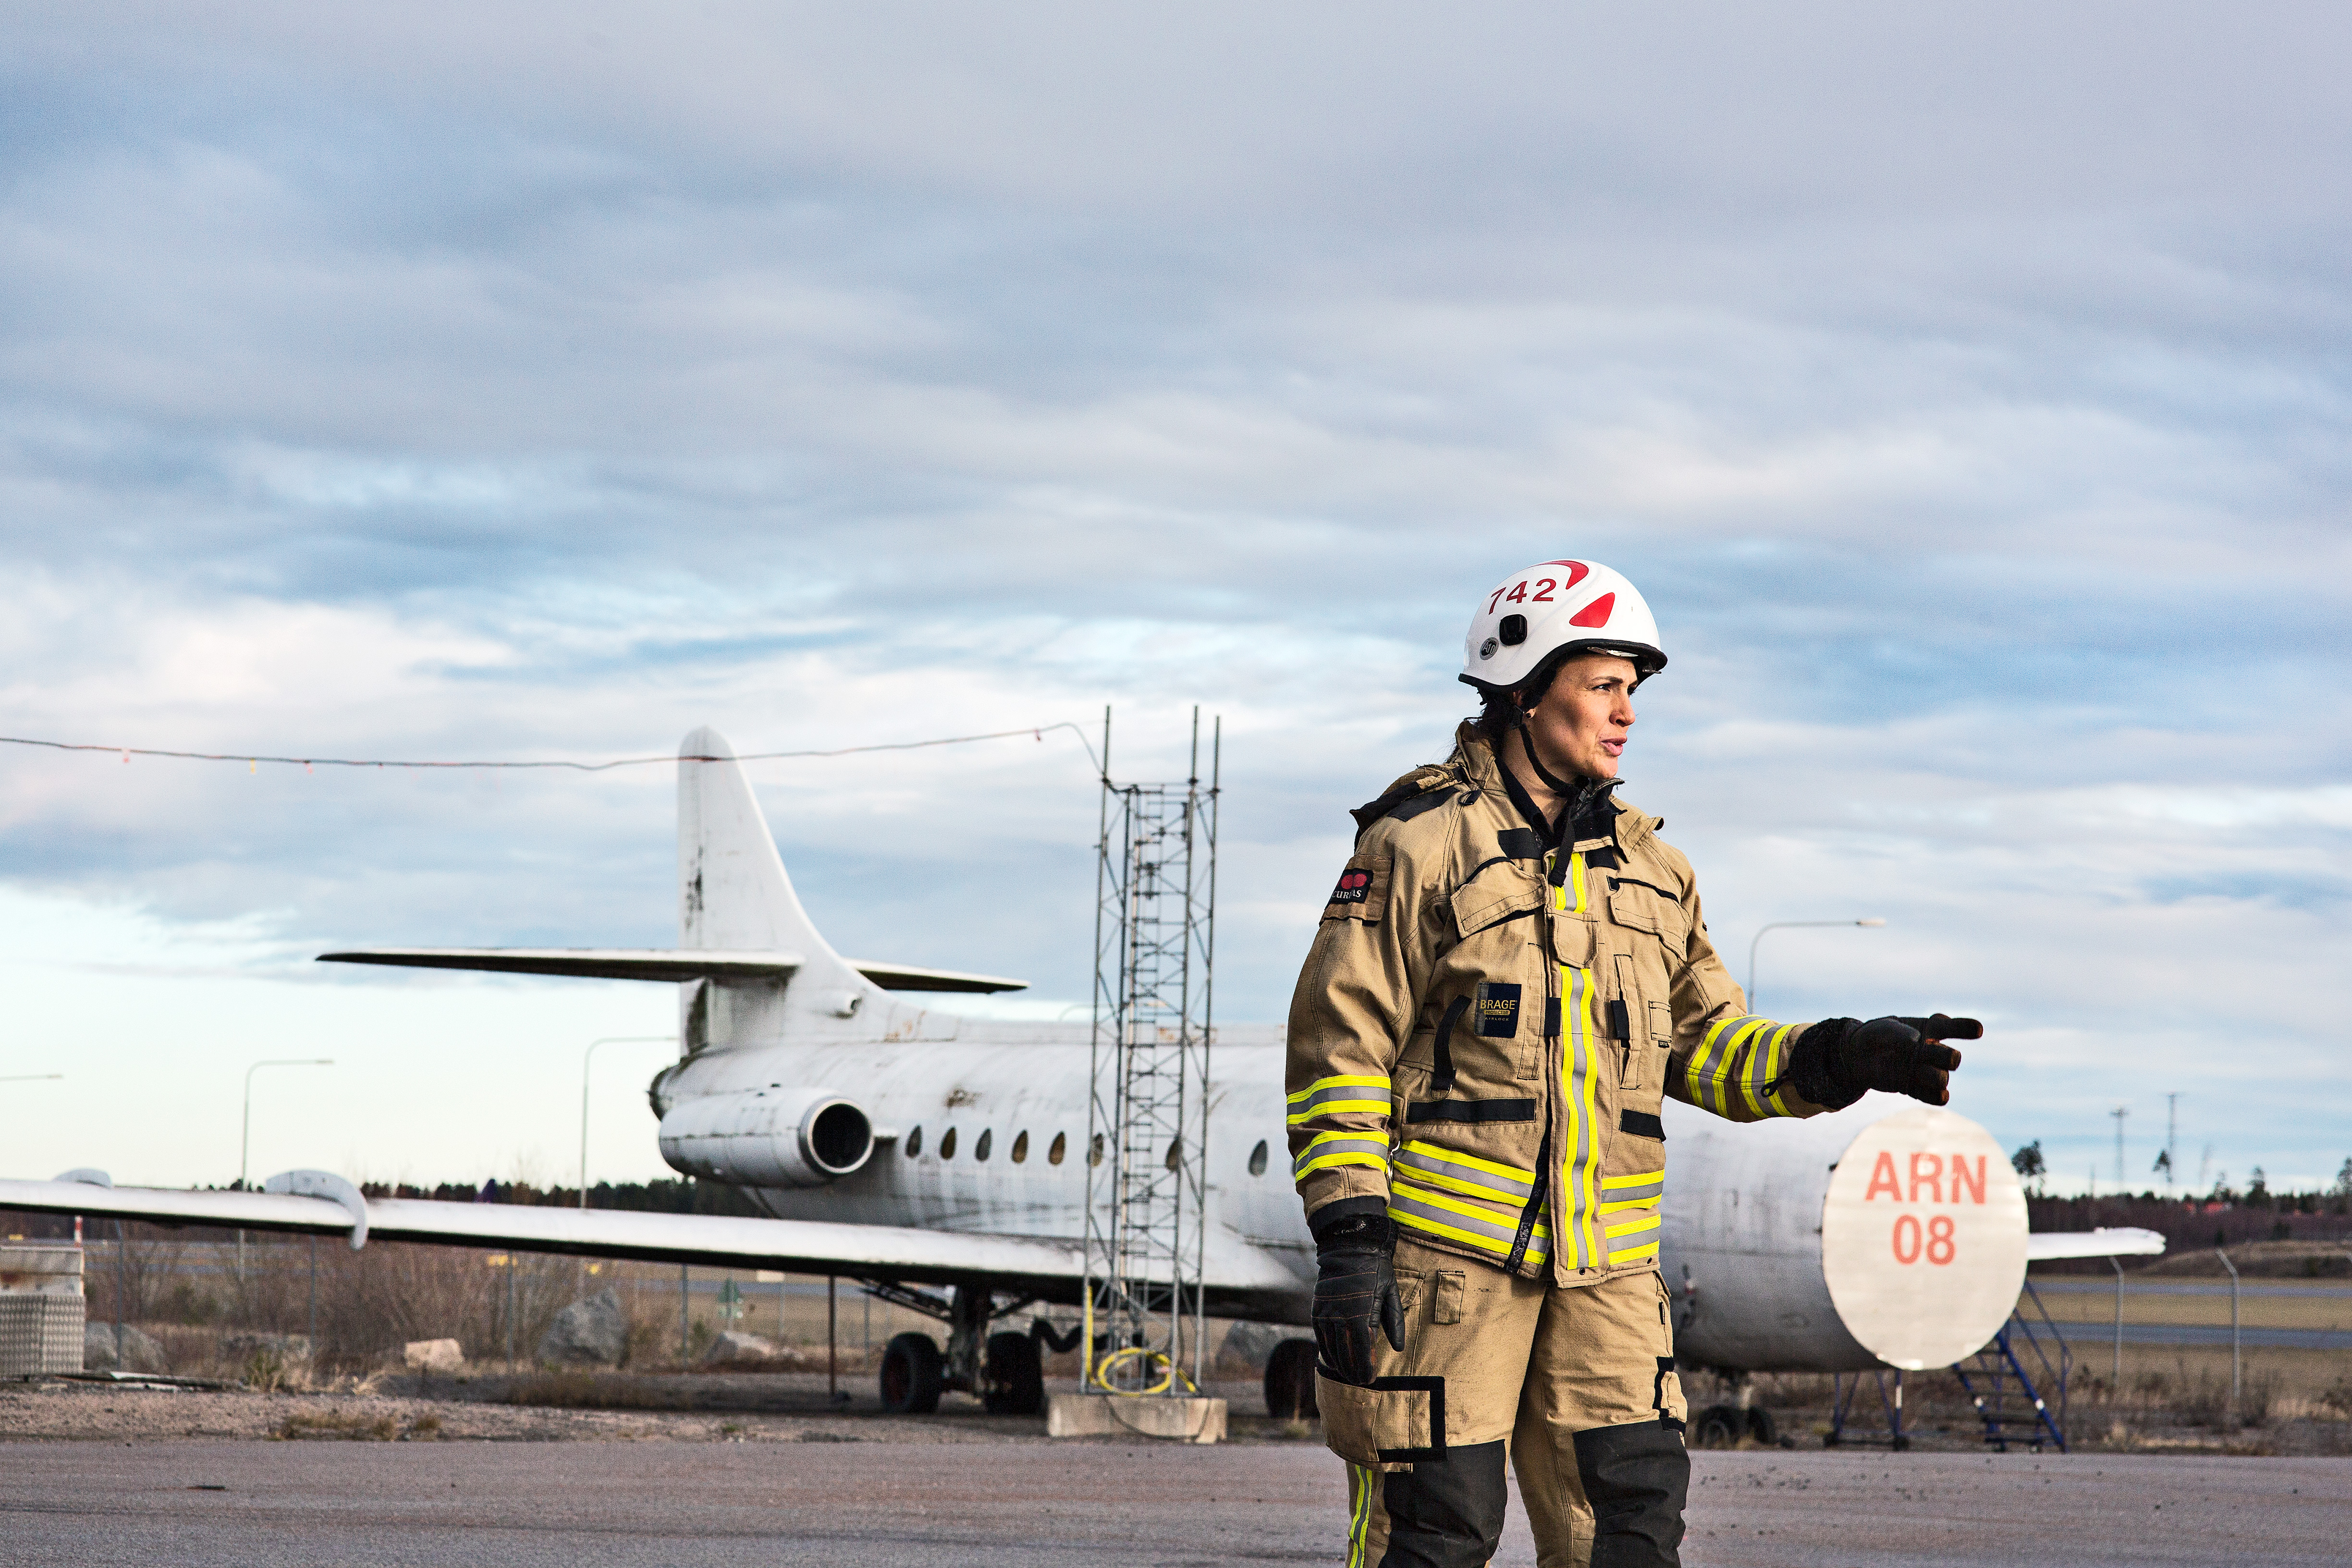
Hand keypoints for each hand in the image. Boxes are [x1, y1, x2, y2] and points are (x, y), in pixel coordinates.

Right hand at [1312, 1215, 1405, 1385]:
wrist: (1348, 1247)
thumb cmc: (1375, 1270)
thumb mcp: (1391, 1292)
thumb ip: (1395, 1322)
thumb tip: (1398, 1348)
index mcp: (1362, 1313)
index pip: (1364, 1350)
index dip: (1367, 1368)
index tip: (1370, 1379)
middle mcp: (1342, 1316)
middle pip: (1347, 1353)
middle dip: (1354, 1371)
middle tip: (1361, 1382)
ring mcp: (1327, 1313)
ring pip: (1331, 1348)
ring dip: (1340, 1364)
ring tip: (1348, 1376)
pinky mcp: (1317, 1309)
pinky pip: (1320, 1336)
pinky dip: (1326, 1351)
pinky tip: (1333, 1360)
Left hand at [1837, 1013, 1978, 1104]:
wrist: (1857, 1056)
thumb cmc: (1876, 1035)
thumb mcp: (1884, 1029)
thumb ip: (1900, 1033)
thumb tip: (1916, 1043)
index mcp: (1929, 1030)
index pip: (1952, 1027)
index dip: (1965, 1028)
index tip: (1977, 1030)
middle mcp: (1933, 1051)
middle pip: (1952, 1057)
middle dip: (1946, 1056)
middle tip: (1925, 1051)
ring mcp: (1926, 1070)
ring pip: (1943, 1078)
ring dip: (1935, 1076)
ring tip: (1915, 1069)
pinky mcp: (1917, 1088)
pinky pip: (1938, 1097)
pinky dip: (1936, 1095)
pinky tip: (1930, 1090)